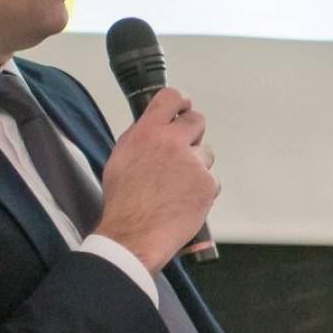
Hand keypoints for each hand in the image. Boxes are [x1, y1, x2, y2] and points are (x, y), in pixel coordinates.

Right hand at [94, 87, 218, 272]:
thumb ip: (141, 136)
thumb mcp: (121, 158)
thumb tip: (155, 125)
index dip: (180, 100)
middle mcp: (172, 142)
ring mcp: (193, 163)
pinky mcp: (208, 184)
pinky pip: (211, 180)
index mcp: (147, 132)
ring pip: (206, 153)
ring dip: (196, 165)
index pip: (171, 97)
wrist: (133, 235)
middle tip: (183, 151)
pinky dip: (201, 189)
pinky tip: (184, 200)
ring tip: (177, 186)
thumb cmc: (124, 202)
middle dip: (192, 133)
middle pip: (197, 120)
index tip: (184, 106)